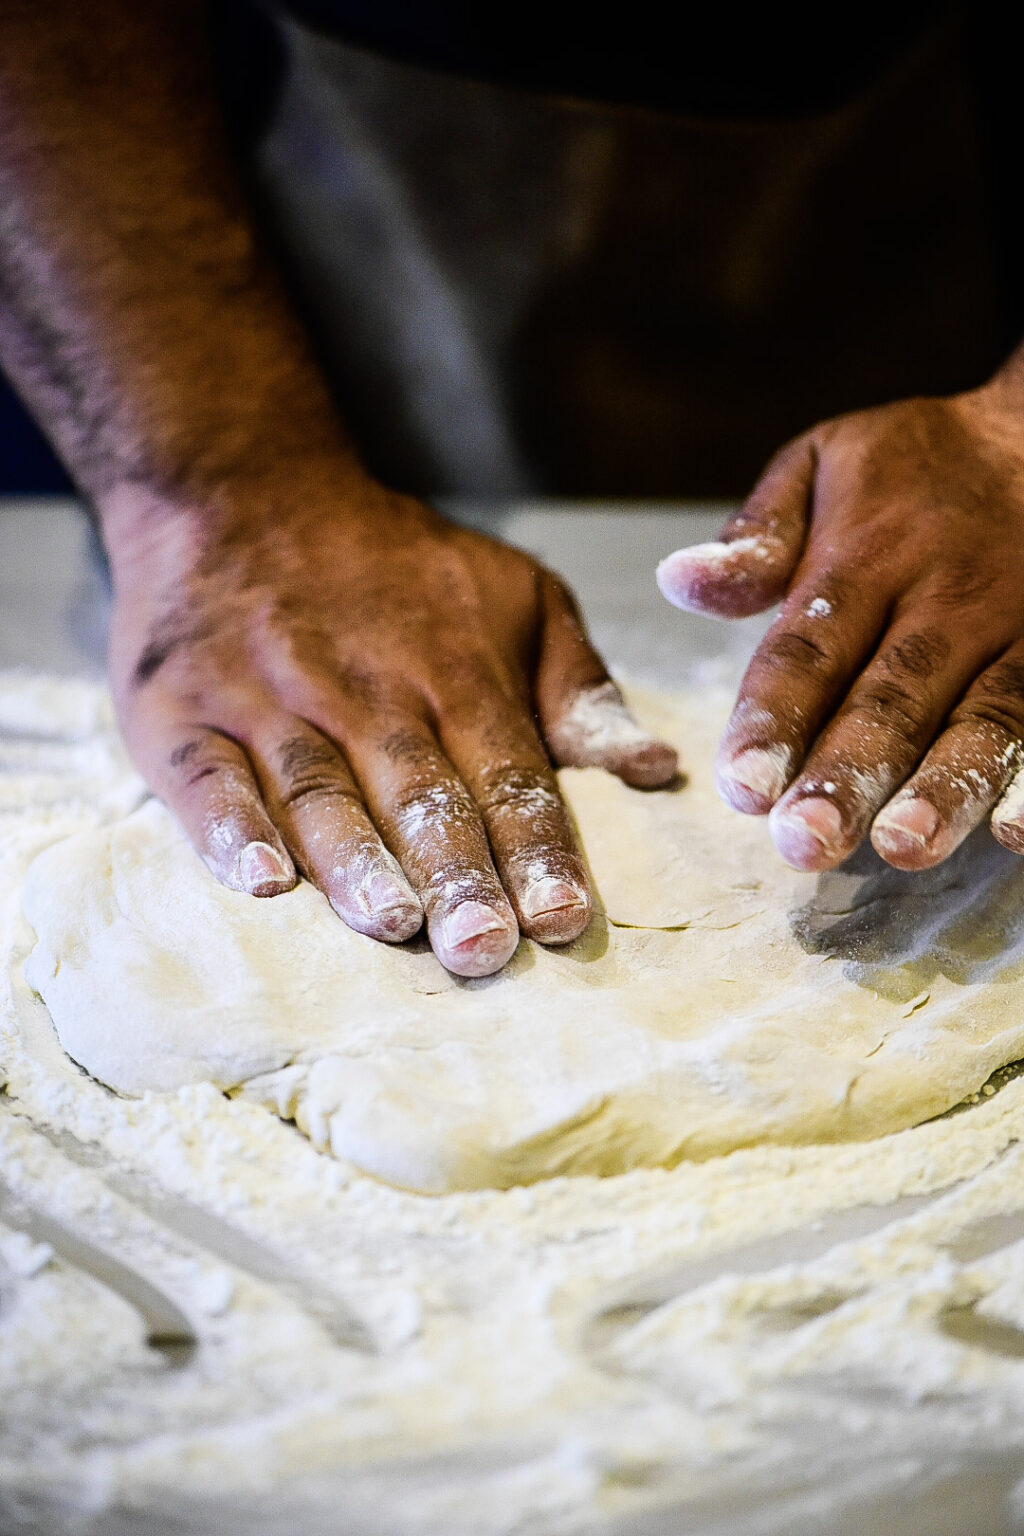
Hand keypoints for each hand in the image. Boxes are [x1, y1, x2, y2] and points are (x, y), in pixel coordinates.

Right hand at [104, 472, 676, 975]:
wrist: (241, 490)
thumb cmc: (395, 565)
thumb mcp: (515, 595)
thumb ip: (578, 688)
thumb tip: (654, 771)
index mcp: (454, 671)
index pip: (506, 773)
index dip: (534, 849)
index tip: (562, 919)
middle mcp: (365, 689)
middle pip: (417, 794)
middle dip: (455, 873)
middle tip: (483, 948)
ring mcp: (268, 700)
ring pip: (319, 790)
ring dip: (356, 860)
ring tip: (391, 922)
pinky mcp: (181, 713)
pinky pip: (206, 778)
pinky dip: (230, 828)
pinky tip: (260, 880)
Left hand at [657, 374, 1023, 872]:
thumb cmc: (920, 464)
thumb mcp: (826, 463)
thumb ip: (759, 536)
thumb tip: (680, 581)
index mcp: (868, 556)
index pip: (811, 648)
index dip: (775, 719)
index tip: (742, 788)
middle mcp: (946, 599)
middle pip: (893, 697)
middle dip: (849, 774)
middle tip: (806, 842)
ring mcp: (1019, 629)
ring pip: (983, 718)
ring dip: (945, 787)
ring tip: (905, 846)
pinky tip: (1016, 833)